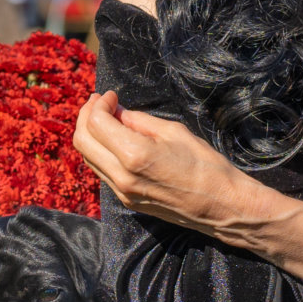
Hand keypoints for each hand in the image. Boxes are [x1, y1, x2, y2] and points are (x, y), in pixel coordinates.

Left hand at [72, 90, 263, 233]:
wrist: (221, 206)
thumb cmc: (206, 166)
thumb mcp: (173, 132)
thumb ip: (139, 121)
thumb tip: (117, 111)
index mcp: (134, 155)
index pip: (96, 123)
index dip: (99, 104)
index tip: (111, 96)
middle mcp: (121, 176)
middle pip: (82, 141)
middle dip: (86, 116)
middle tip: (100, 103)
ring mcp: (122, 192)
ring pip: (88, 158)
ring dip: (90, 135)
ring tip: (105, 118)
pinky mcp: (126, 201)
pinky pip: (102, 171)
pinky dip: (100, 152)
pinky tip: (114, 140)